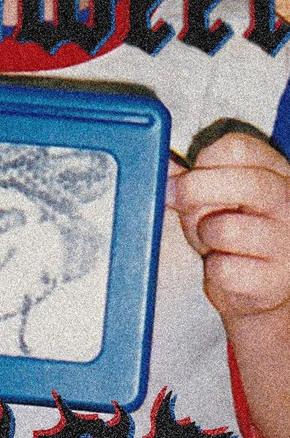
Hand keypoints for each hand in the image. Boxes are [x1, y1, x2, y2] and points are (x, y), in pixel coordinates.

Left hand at [167, 132, 289, 318]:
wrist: (256, 290)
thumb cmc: (233, 238)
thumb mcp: (211, 200)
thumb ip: (188, 179)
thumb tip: (160, 162)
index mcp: (275, 173)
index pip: (238, 148)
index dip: (201, 162)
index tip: (181, 178)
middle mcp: (289, 203)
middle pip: (244, 182)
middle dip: (194, 191)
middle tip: (176, 202)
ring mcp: (287, 243)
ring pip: (226, 229)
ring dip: (205, 237)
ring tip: (214, 243)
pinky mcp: (275, 280)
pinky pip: (224, 270)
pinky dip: (214, 272)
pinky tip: (226, 269)